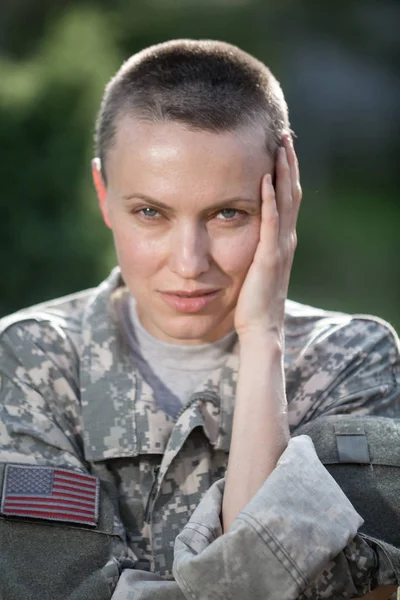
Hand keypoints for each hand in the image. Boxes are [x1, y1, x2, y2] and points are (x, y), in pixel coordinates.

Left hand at [234, 134, 301, 340]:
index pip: (286, 198)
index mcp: (280, 240)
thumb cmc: (252, 300)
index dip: (286, 172)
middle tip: (284, 135)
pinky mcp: (269, 258)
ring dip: (284, 173)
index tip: (279, 147)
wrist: (260, 328)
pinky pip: (270, 223)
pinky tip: (265, 179)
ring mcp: (279, 248)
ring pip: (286, 202)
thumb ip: (252, 247)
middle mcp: (285, 239)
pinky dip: (270, 200)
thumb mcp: (253, 267)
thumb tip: (235, 230)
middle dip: (288, 163)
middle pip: (291, 192)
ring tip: (280, 146)